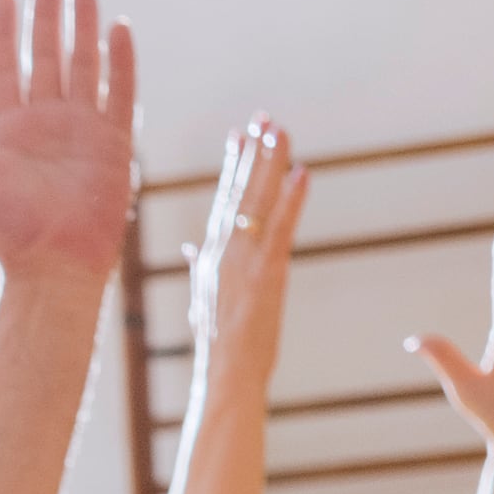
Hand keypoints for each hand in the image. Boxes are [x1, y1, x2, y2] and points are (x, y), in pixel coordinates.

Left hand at [0, 0, 134, 283]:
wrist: (52, 269)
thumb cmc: (3, 241)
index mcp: (5, 132)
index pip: (3, 68)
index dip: (3, 32)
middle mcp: (43, 123)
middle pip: (45, 55)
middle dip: (47, 14)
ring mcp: (80, 129)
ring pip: (82, 64)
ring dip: (84, 26)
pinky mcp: (113, 143)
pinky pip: (119, 92)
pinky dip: (120, 61)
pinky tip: (120, 28)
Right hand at [182, 113, 304, 356]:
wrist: (225, 376)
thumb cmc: (217, 348)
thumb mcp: (202, 301)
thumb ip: (198, 269)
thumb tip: (192, 248)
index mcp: (209, 258)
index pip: (223, 202)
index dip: (233, 166)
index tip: (239, 135)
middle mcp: (223, 252)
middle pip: (239, 192)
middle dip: (251, 152)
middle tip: (262, 117)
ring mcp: (244, 261)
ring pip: (258, 201)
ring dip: (270, 163)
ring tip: (280, 130)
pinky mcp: (267, 273)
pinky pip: (281, 228)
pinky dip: (292, 199)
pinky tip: (302, 173)